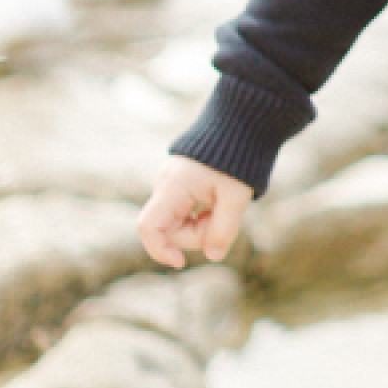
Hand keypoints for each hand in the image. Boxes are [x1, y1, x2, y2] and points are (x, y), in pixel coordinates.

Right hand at [137, 159, 254, 268]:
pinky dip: (201, 214)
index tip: (181, 262)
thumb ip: (224, 229)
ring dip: (201, 224)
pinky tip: (217, 202)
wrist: (239, 125)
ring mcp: (170, 184)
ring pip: (178, 222)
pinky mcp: (178, 184)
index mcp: (173, 187)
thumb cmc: (237, 159)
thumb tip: (213, 256)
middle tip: (223, 217)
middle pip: (169, 230)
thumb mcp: (236, 197)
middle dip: (197, 234)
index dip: (159, 250)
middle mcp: (164, 185)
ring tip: (223, 204)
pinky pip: (184, 211)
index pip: (148, 227)